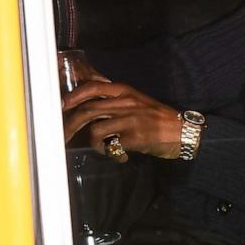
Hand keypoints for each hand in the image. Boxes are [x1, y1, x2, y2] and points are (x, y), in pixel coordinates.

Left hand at [62, 79, 182, 160]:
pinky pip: (111, 147)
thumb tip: (90, 101)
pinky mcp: (134, 137)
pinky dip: (111, 154)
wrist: (182, 131)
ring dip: (94, 143)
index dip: (74, 96)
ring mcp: (130, 119)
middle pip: (88, 111)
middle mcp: (125, 102)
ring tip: (103, 149)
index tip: (61, 106)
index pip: (93, 87)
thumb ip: (115, 99)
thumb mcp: (136, 100)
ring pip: (95, 130)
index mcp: (125, 91)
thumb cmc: (157, 117)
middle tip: (63, 137)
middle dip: (70, 125)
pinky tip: (120, 157)